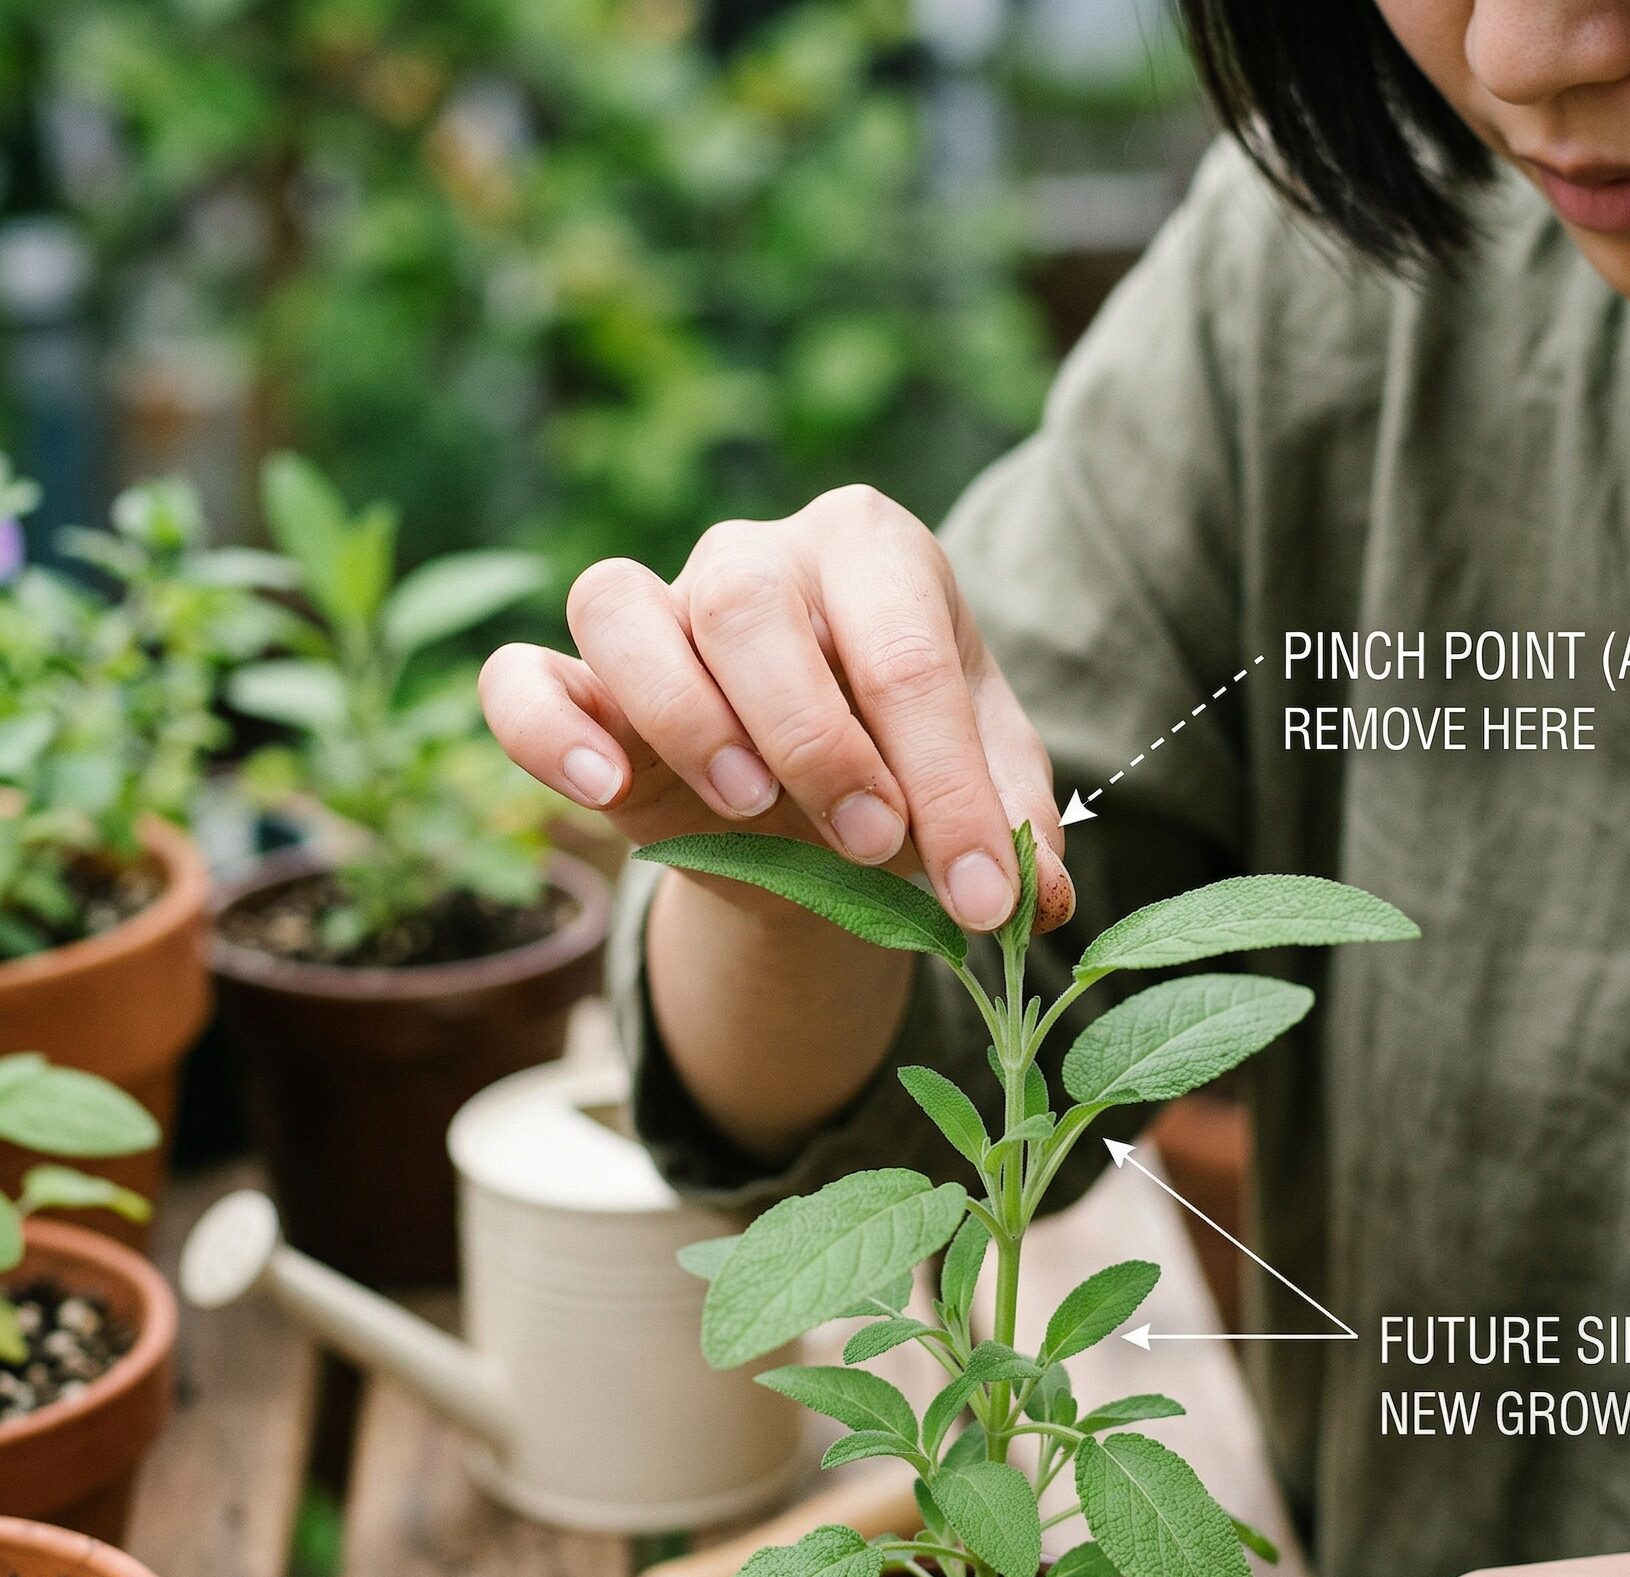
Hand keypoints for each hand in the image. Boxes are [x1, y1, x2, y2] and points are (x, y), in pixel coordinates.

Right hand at [480, 485, 1070, 932]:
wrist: (818, 800)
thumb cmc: (910, 763)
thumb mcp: (981, 787)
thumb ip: (1012, 830)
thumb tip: (1038, 899)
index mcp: (876, 554)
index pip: (906, 655)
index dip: (948, 787)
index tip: (982, 898)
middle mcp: (759, 557)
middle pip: (750, 603)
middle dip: (815, 735)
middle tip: (871, 840)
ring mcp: (659, 606)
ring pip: (624, 606)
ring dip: (683, 712)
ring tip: (748, 802)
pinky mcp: (581, 680)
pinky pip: (522, 676)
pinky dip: (544, 727)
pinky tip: (603, 790)